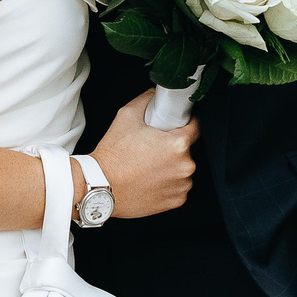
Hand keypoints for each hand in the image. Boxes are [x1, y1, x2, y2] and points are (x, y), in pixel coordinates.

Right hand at [89, 90, 195, 218]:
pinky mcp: (176, 201)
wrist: (101, 186)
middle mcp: (185, 166)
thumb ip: (146, 100)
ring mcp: (181, 186)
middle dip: (172, 147)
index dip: (184, 123)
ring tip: (149, 165)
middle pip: (187, 150)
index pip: (195, 127)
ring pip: (182, 170)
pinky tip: (150, 179)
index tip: (174, 126)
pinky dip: (168, 184)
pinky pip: (178, 187)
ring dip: (171, 167)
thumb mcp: (126, 116)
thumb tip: (155, 95)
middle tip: (152, 147)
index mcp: (178, 144)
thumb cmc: (113, 156)